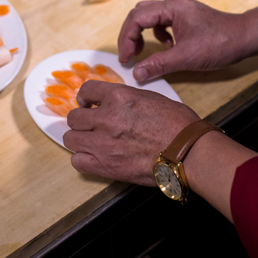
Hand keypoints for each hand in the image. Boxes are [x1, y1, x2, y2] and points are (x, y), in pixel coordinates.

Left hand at [63, 80, 200, 185]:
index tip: (88, 105)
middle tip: (91, 126)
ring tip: (91, 142)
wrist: (187, 150)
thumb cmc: (177, 124)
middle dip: (81, 121)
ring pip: (70, 139)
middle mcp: (106, 118)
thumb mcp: (151, 98)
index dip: (85, 98)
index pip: (87, 91)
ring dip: (80, 140)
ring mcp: (104, 143)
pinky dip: (83, 159)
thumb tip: (116, 104)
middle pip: (74, 118)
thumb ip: (127, 100)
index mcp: (118, 96)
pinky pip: (78, 161)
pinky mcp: (106, 166)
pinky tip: (94, 158)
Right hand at [118, 0, 249, 81]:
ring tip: (143, 52)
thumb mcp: (186, 57)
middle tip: (129, 55)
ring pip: (150, 17)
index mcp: (172, 7)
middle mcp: (174, 4)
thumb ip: (159, 64)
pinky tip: (168, 47)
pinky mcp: (187, 17)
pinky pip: (163, 22)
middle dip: (131, 34)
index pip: (137, 18)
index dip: (127, 38)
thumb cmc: (221, 43)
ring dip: (143, 34)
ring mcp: (181, 9)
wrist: (247, 37)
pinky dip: (158, 35)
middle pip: (140, 13)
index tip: (126, 58)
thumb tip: (136, 73)